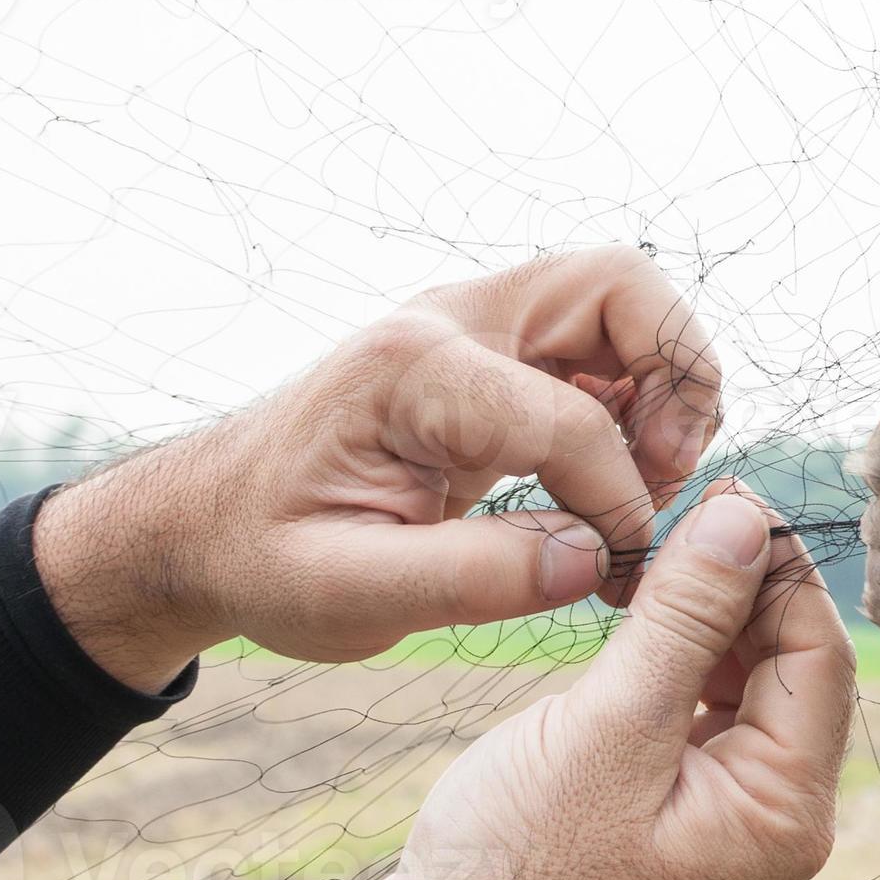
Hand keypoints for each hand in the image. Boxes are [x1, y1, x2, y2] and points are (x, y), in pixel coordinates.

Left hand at [34, 248, 721, 689]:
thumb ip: (469, 580)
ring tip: (649, 475)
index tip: (617, 569)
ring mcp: (474, 325)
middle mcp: (448, 320)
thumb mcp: (342, 593)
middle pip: (619, 286)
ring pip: (623, 300)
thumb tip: (594, 560)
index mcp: (410, 370)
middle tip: (664, 473)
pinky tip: (614, 474)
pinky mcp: (493, 352)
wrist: (204, 524)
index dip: (617, 501)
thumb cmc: (263, 558)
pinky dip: (636, 396)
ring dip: (666, 381)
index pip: (567, 417)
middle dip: (676, 376)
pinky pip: (601, 341)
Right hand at [319, 487, 853, 879]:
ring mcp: (717, 827)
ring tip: (642, 562)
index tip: (723, 495)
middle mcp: (770, 822)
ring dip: (701, 623)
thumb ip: (684, 619)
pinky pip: (691, 724)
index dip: (779, 566)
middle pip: (787, 669)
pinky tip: (623, 629)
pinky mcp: (662, 824)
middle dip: (741, 589)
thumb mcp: (608, 729)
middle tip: (674, 517)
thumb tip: (746, 520)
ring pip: (737, 690)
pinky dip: (668, 669)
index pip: (819, 653)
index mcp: (784, 810)